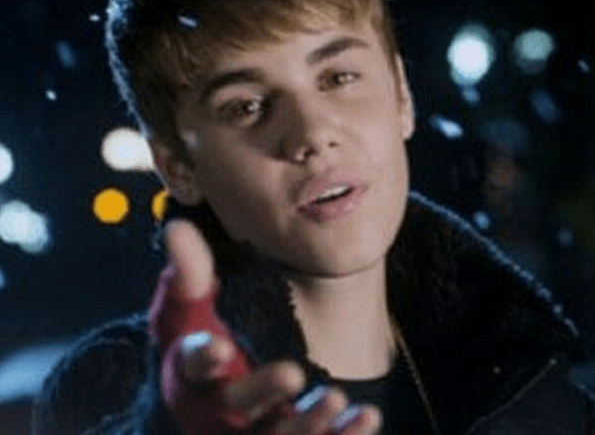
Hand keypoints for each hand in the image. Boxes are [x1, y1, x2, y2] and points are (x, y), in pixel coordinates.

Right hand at [152, 219, 381, 434]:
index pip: (190, 368)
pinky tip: (369, 418)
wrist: (213, 399)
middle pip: (234, 409)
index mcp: (188, 378)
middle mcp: (214, 414)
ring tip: (337, 397)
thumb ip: (187, 277)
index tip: (222, 346)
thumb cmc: (199, 344)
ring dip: (306, 423)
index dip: (203, 360)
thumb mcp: (188, 313)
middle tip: (293, 373)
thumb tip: (178, 226)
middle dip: (260, 392)